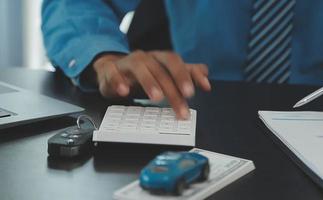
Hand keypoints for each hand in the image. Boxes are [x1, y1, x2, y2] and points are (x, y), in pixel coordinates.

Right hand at [92, 51, 210, 118]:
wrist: (112, 70)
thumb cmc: (143, 74)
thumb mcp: (165, 74)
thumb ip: (186, 74)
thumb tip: (205, 73)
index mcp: (159, 59)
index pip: (175, 62)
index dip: (187, 74)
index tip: (197, 90)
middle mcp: (145, 58)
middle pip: (161, 68)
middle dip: (173, 86)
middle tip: (183, 102)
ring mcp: (127, 63)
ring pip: (139, 67)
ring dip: (149, 82)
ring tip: (157, 98)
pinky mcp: (110, 71)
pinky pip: (113, 73)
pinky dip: (118, 81)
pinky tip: (124, 92)